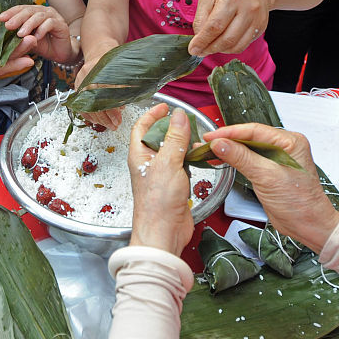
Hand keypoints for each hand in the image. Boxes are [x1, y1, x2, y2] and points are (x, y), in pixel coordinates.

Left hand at [0, 4, 74, 62]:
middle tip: (8, 25)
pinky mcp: (61, 24)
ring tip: (20, 34)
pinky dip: (42, 30)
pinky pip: (50, 23)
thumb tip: (2, 35)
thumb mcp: (27, 40)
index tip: (0, 18)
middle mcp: (44, 11)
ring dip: (28, 24)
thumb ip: (18, 36)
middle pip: (29, 10)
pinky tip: (36, 37)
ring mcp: (53, 16)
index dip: (10, 12)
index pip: (21, 8)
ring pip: (39, 16)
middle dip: (17, 18)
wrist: (61, 53)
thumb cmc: (44, 45)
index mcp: (34, 12)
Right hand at [73, 52, 122, 129]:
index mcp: (96, 74)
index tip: (118, 119)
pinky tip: (97, 120)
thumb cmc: (112, 60)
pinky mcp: (78, 87)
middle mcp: (85, 79)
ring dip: (98, 119)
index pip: (101, 99)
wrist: (100, 51)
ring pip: (85, 106)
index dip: (110, 111)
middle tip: (115, 125)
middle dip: (105, 118)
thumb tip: (122, 107)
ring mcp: (79, 83)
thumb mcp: (120, 72)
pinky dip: (89, 114)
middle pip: (93, 105)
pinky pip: (80, 104)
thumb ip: (122, 87)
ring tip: (109, 125)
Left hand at [127, 105, 195, 255]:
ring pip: (172, 151)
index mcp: (139, 155)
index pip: (141, 127)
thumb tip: (179, 116)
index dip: (152, 114)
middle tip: (188, 121)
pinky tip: (199, 157)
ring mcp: (161, 174)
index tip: (165, 106)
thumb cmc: (157, 202)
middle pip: (159, 137)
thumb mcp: (168, 164)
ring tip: (196, 139)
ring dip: (184, 143)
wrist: (164, 231)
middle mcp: (148, 163)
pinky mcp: (174, 184)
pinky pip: (182, 165)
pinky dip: (191, 159)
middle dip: (173, 127)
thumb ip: (175, 138)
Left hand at [190, 0, 270, 57]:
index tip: (193, 49)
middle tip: (199, 51)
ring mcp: (257, 19)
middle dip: (209, 49)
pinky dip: (230, 48)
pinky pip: (243, 45)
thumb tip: (198, 36)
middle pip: (226, 39)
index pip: (215, 26)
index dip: (202, 41)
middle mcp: (247, 9)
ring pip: (235, 46)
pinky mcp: (261, 27)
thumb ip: (202, 14)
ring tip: (209, 47)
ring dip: (219, 51)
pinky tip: (222, 43)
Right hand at [204, 124, 338, 252]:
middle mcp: (285, 147)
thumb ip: (242, 158)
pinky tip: (222, 160)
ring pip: (247, 148)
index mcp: (290, 142)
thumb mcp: (267, 177)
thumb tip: (221, 144)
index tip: (211, 136)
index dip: (229, 132)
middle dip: (226, 140)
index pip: (254, 130)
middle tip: (206, 144)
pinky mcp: (270, 171)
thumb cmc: (301, 204)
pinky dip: (234, 160)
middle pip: (249, 137)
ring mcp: (277, 159)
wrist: (309, 226)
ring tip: (209, 151)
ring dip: (228, 150)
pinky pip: (249, 160)